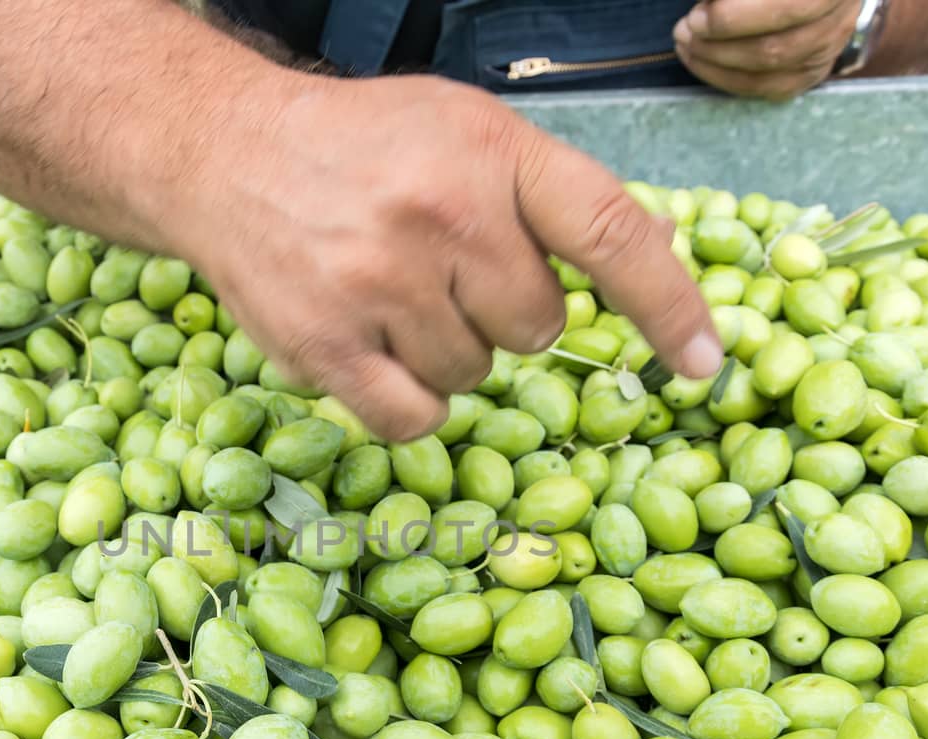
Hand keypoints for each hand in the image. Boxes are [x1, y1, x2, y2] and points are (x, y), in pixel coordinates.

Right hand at [175, 74, 721, 439]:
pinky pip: (416, 418)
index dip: (670, 305)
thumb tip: (654, 260)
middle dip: (503, 312)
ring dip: (447, 351)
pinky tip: (374, 347)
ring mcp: (380, 283)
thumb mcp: (466, 131)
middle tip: (443, 269)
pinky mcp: (325, 346)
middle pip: (536, 327)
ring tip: (391, 292)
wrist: (222, 153)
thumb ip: (550, 193)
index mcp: (492, 151)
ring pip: (473, 375)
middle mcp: (441, 214)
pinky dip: (410, 400)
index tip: (705, 362)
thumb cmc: (360, 146)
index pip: (611, 232)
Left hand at [674, 0, 862, 100]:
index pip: (785, 9)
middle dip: (717, 46)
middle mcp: (842, 15)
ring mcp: (833, 45)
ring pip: (773, 71)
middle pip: (775, 48)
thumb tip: (704, 6)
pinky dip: (735, 80)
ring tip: (688, 47)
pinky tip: (706, 65)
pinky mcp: (818, 67)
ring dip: (719, 66)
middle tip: (683, 32)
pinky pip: (776, 88)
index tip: (696, 18)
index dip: (731, 20)